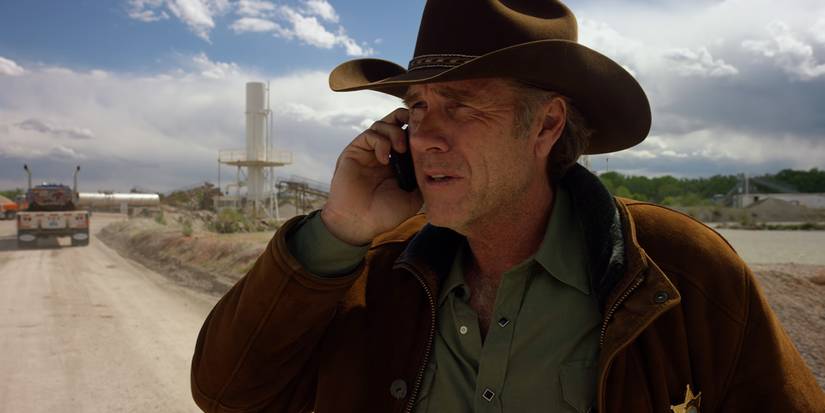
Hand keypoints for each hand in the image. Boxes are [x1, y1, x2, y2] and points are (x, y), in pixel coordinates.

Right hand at [321, 108, 422, 244]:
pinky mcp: (355, 151)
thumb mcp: (414, 197)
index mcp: (399, 161)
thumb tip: (438, 162)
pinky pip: (370, 135)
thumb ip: (424, 178)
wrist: (360, 223)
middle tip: (416, 130)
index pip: (410, 135)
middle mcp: (384, 152)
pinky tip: (384, 158)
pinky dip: (380, 142)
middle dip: (407, 119)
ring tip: (400, 149)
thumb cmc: (386, 214)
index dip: (419, 130)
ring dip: (395, 132)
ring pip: (383, 124)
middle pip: (396, 121)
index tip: (431, 134)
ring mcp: (369, 151)